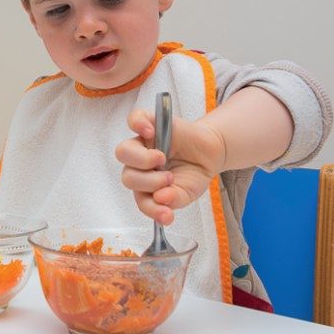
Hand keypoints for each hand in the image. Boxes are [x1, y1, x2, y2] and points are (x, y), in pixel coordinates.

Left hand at [115, 109, 225, 224]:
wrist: (210, 153)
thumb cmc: (192, 174)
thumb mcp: (186, 193)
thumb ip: (174, 200)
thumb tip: (161, 199)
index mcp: (145, 186)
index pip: (139, 198)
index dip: (150, 208)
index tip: (168, 214)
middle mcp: (138, 166)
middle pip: (127, 177)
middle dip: (149, 183)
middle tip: (170, 178)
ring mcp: (141, 144)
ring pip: (124, 152)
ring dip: (143, 161)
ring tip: (163, 160)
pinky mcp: (149, 123)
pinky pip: (134, 119)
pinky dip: (139, 125)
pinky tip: (150, 132)